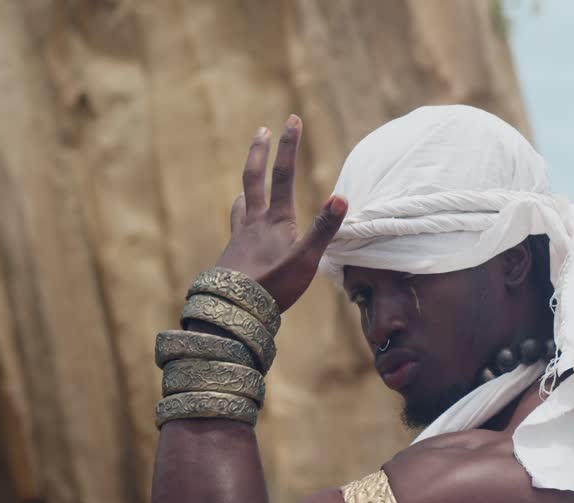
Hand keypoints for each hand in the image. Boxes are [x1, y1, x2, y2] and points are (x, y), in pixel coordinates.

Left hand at [215, 115, 347, 312]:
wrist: (231, 312)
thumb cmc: (273, 288)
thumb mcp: (306, 261)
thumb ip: (323, 230)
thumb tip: (341, 198)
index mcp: (275, 221)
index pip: (283, 175)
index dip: (288, 146)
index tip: (292, 119)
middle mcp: (254, 223)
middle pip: (253, 179)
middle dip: (259, 152)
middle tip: (262, 131)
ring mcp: (239, 239)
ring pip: (241, 205)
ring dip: (246, 189)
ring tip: (246, 186)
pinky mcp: (232, 257)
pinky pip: (236, 229)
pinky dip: (240, 221)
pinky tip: (240, 232)